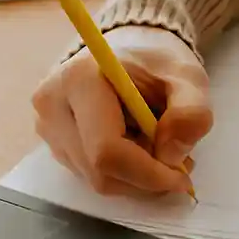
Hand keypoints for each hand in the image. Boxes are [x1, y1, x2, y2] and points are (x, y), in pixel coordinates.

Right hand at [32, 26, 210, 195]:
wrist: (130, 58)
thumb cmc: (158, 67)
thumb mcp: (188, 79)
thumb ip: (191, 113)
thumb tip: (172, 156)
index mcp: (79, 79)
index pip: (106, 150)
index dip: (147, 174)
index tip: (182, 178)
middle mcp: (53, 104)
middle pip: (99, 171)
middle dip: (145, 178)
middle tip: (178, 163)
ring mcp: (47, 126)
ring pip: (95, 179)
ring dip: (135, 177)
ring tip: (157, 146)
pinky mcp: (52, 142)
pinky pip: (90, 176)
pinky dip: (121, 173)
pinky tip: (135, 146)